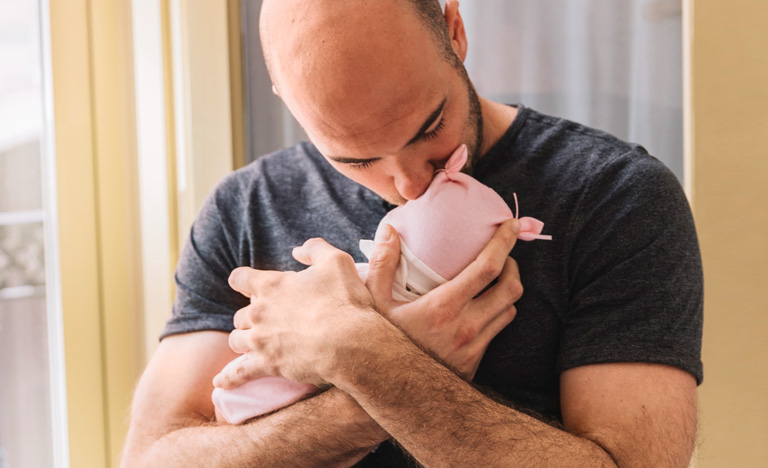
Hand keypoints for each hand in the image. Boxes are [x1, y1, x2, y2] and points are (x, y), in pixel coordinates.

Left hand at [212, 239, 383, 388]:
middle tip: (268, 321)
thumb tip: (298, 250)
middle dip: (251, 317)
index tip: (245, 284)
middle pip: (240, 314)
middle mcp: (258, 312)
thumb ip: (315, 249)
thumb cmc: (344, 301)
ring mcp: (259, 340)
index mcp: (271, 285)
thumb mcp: (337, 262)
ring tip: (256, 346)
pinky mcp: (266, 365)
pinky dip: (228, 378)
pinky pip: (238, 374)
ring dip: (244, 341)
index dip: (242, 281)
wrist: (350, 343)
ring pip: (237, 340)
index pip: (240, 278)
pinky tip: (220, 382)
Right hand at [365, 218, 522, 379]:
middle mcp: (466, 328)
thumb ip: (382, 264)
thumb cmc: (379, 346)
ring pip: (510, 311)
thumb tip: (389, 230)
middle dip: (513, 265)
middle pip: (511, 288)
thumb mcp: (372, 303)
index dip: (504, 243)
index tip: (511, 226)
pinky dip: (497, 314)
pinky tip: (482, 308)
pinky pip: (497, 332)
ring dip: (508, 291)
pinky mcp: (475, 364)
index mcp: (444, 307)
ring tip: (496, 279)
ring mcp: (473, 348)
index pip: (488, 268)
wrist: (389, 394)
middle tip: (504, 254)